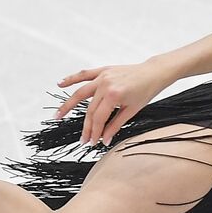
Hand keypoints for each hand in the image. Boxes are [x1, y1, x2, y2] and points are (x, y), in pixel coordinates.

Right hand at [53, 60, 172, 146]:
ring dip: (68, 104)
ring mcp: (103, 76)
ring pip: (81, 93)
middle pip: (89, 109)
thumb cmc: (146, 91)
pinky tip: (60, 84)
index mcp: (113, 95)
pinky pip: (84, 74)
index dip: (94, 132)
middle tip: (83, 139)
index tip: (91, 142)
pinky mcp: (103, 70)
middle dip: (86, 126)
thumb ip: (116, 125)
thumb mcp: (132, 110)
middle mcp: (105, 84)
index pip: (98, 118)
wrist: (153, 73)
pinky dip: (72, 79)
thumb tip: (105, 139)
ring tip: (58, 115)